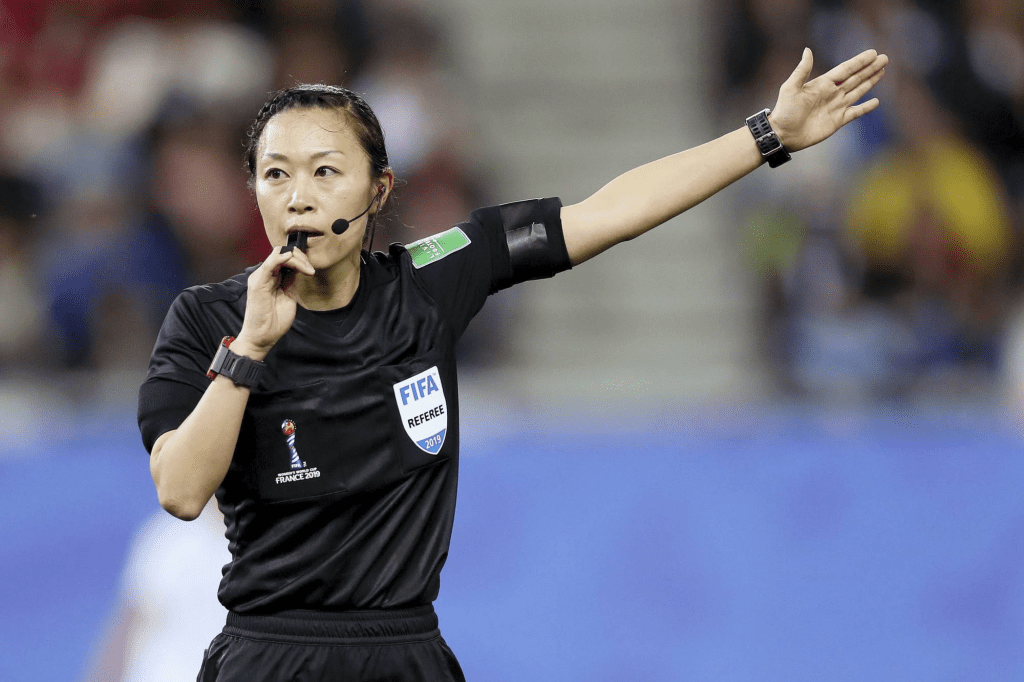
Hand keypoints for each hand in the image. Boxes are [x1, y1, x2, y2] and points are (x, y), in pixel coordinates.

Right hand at [234, 246, 315, 358]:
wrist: (263, 336)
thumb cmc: (275, 320)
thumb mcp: (289, 297)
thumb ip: (292, 282)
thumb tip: (301, 270)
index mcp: (272, 277)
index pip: (285, 258)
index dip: (300, 259)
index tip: (311, 270)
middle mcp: (265, 274)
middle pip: (283, 253)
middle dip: (301, 257)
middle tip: (310, 270)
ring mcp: (260, 277)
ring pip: (278, 254)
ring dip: (296, 259)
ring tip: (308, 270)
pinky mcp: (258, 283)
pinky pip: (269, 264)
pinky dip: (282, 258)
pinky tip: (293, 261)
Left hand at [768, 48, 887, 152]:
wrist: (783, 134)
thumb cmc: (784, 111)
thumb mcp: (791, 87)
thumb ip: (802, 70)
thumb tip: (808, 50)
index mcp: (823, 84)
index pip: (846, 69)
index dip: (859, 62)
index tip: (873, 53)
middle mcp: (832, 93)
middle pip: (855, 78)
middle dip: (870, 68)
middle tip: (884, 58)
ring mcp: (836, 107)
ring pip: (858, 91)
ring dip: (870, 81)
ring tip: (882, 71)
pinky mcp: (837, 121)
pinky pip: (855, 112)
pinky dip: (865, 107)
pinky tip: (876, 101)